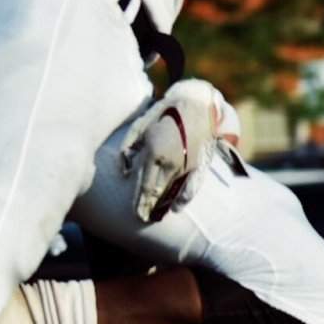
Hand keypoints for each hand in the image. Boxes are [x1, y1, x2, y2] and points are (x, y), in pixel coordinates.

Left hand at [118, 79, 240, 223]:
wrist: (196, 104)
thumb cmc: (163, 113)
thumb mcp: (139, 126)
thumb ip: (128, 149)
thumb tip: (124, 171)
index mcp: (154, 153)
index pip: (145, 185)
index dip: (140, 201)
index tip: (135, 214)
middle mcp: (171, 163)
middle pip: (158, 191)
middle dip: (150, 206)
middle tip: (142, 219)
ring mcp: (187, 165)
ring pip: (173, 191)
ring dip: (164, 205)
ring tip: (156, 218)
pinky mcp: (199, 164)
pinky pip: (192, 186)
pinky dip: (184, 198)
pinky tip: (177, 207)